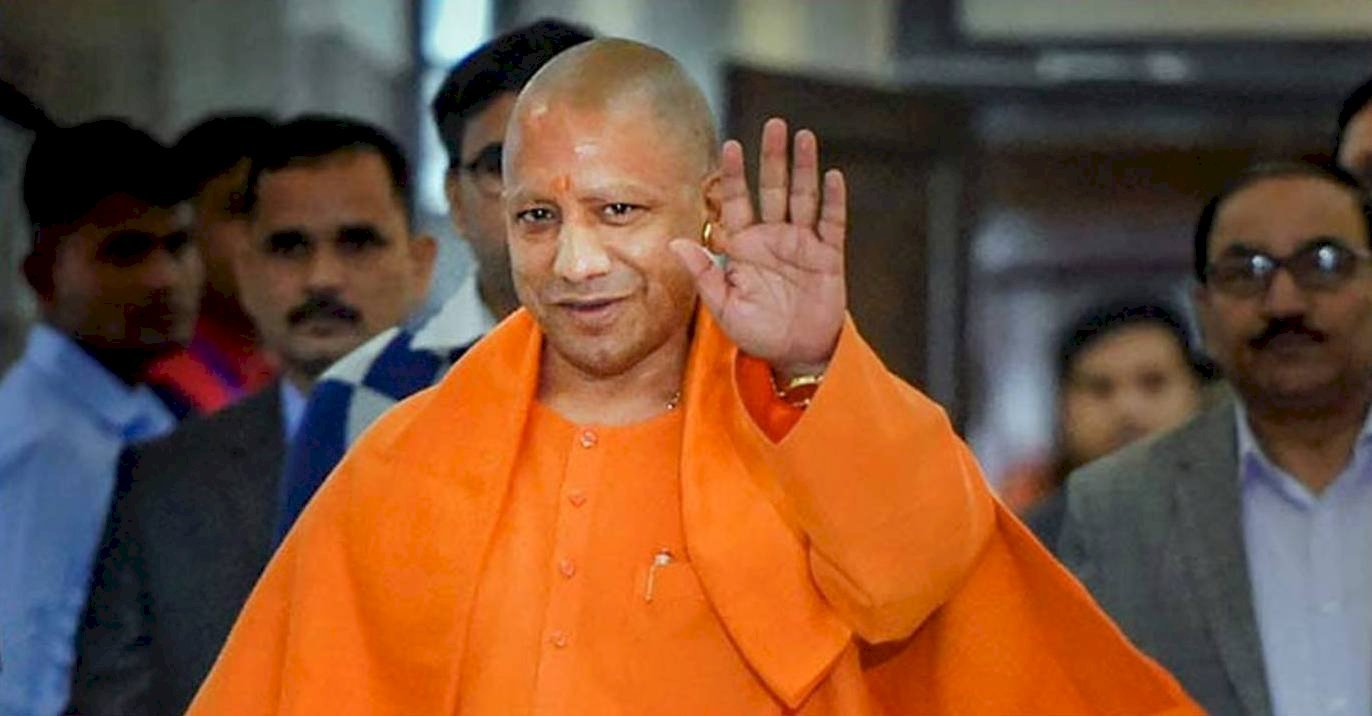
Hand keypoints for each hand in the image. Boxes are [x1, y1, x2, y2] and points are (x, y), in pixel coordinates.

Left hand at [671, 117, 846, 377]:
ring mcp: (802, 244)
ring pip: (803, 197)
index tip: (728, 145)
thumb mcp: (722, 306)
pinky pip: (832, 223)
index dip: (733, 175)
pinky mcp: (828, 257)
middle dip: (772, 157)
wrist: (796, 355)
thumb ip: (703, 273)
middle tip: (773, 124)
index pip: (737, 201)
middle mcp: (773, 238)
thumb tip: (676, 242)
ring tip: (803, 136)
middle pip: (772, 189)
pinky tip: (832, 176)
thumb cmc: (757, 332)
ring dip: (803, 167)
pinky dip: (833, 200)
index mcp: (745, 246)